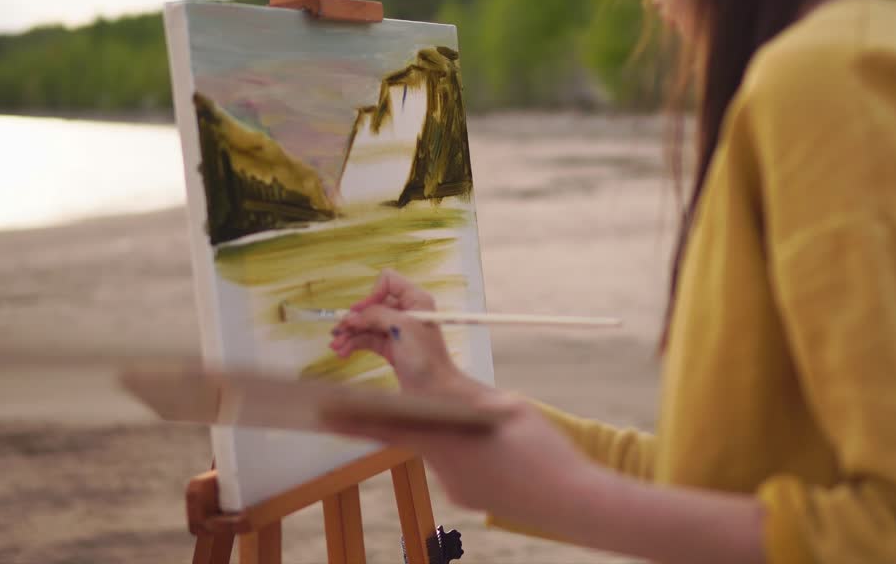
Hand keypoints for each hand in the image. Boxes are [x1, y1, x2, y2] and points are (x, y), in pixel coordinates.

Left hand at [322, 388, 597, 521]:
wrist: (574, 502)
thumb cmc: (543, 449)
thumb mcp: (506, 407)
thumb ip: (467, 397)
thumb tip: (444, 393)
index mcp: (447, 442)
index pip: (388, 426)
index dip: (353, 418)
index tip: (321, 411)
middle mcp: (444, 469)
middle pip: (416, 434)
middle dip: (403, 418)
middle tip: (377, 408)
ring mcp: (457, 489)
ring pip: (441, 448)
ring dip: (453, 434)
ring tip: (494, 438)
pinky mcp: (470, 497)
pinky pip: (460, 466)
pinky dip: (471, 453)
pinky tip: (500, 457)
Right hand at [329, 270, 469, 394]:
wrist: (434, 391)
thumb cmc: (425, 357)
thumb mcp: (402, 328)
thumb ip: (376, 315)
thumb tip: (351, 315)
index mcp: (415, 300)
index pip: (388, 281)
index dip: (372, 294)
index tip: (363, 312)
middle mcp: (406, 312)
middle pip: (372, 305)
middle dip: (354, 318)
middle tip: (337, 331)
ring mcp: (397, 330)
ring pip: (367, 324)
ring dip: (350, 333)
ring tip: (336, 346)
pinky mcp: (390, 347)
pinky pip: (367, 339)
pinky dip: (354, 344)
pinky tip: (343, 353)